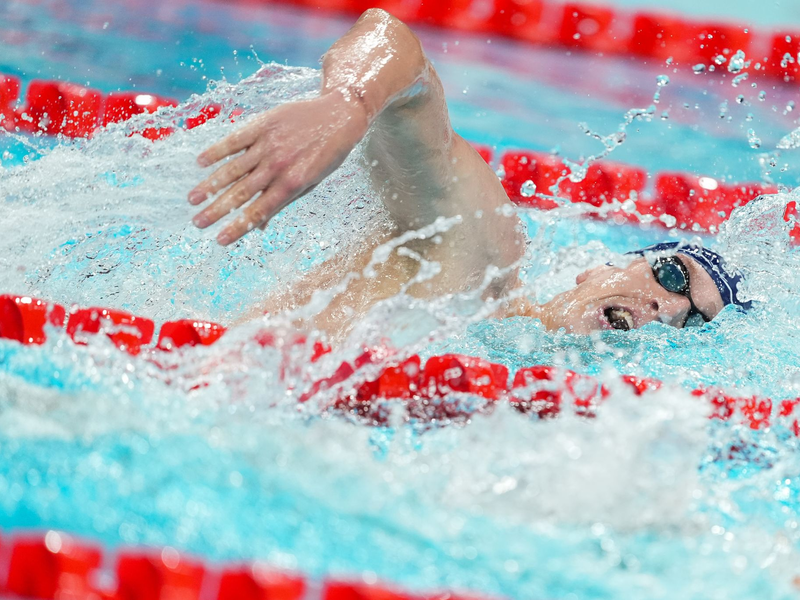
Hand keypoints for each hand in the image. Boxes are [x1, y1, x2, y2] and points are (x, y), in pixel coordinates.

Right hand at [188, 93, 368, 244]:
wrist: (340, 115)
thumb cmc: (327, 153)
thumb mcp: (312, 182)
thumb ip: (284, 201)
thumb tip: (260, 226)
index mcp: (292, 184)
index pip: (259, 211)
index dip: (238, 227)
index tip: (220, 240)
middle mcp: (278, 166)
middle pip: (241, 193)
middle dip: (217, 210)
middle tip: (197, 223)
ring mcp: (269, 144)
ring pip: (233, 168)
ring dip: (210, 185)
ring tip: (192, 199)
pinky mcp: (263, 124)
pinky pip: (235, 139)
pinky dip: (217, 151)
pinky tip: (201, 162)